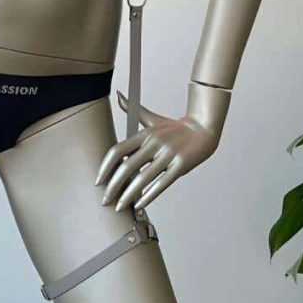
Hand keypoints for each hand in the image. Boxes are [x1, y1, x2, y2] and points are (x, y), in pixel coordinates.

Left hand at [95, 91, 220, 213]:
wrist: (204, 128)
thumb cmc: (177, 128)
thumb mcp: (153, 118)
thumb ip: (133, 109)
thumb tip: (118, 95)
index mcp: (145, 134)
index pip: (118, 151)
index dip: (105, 167)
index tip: (98, 180)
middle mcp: (155, 144)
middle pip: (127, 167)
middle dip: (113, 186)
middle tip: (105, 199)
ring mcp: (168, 155)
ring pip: (143, 178)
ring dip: (128, 195)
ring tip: (120, 206)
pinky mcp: (180, 165)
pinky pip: (162, 183)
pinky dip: (149, 195)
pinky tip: (139, 204)